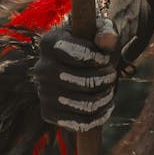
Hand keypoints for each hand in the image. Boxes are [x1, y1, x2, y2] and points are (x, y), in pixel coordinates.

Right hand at [34, 16, 119, 132]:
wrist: (79, 65)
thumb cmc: (92, 43)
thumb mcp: (100, 32)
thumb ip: (106, 32)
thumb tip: (106, 40)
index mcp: (50, 42)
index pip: (77, 54)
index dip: (97, 57)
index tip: (105, 58)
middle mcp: (41, 67)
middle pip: (82, 81)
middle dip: (104, 79)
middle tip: (112, 75)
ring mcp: (43, 92)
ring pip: (83, 104)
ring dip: (104, 98)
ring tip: (110, 89)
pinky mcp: (48, 113)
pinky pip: (78, 123)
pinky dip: (98, 116)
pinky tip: (105, 106)